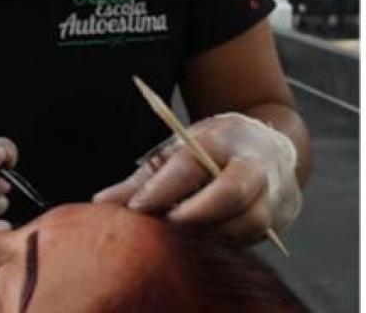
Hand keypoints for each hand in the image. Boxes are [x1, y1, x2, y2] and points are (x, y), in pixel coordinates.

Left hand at [93, 113, 302, 243]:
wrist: (270, 147)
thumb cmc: (213, 149)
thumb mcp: (180, 150)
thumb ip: (144, 178)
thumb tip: (102, 203)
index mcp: (223, 138)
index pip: (192, 163)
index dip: (163, 188)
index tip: (137, 208)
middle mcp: (255, 164)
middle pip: (231, 192)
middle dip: (196, 213)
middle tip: (166, 226)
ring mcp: (274, 192)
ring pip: (249, 221)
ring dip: (212, 234)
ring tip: (180, 240)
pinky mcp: (281, 218)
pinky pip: (254, 238)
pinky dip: (226, 243)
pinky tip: (201, 245)